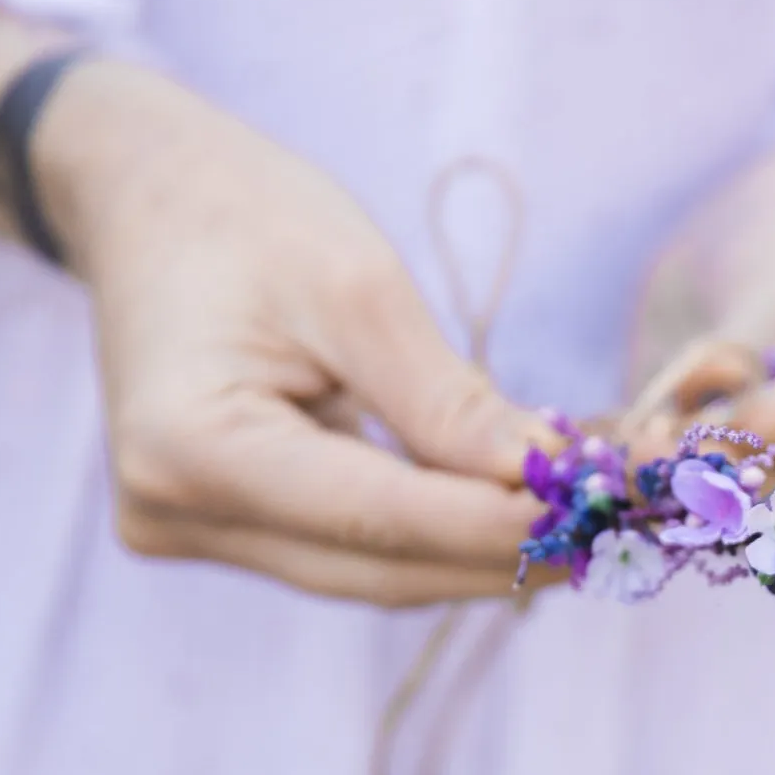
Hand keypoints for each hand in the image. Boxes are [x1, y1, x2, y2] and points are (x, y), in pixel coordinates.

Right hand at [37, 62, 561, 605]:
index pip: (379, 518)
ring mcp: (193, 532)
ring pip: (377, 573)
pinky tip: (526, 511)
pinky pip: (356, 550)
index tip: (607, 515)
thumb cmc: (247, 218)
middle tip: (626, 526)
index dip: (501, 527)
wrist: (148, 200)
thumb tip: (548, 480)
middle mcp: (176, 514)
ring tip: (596, 521)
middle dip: (510, 552)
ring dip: (488, 552)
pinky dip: (443, 532)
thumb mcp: (356, 285)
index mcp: (190, 448)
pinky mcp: (226, 529)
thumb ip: (445, 399)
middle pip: (383, 568)